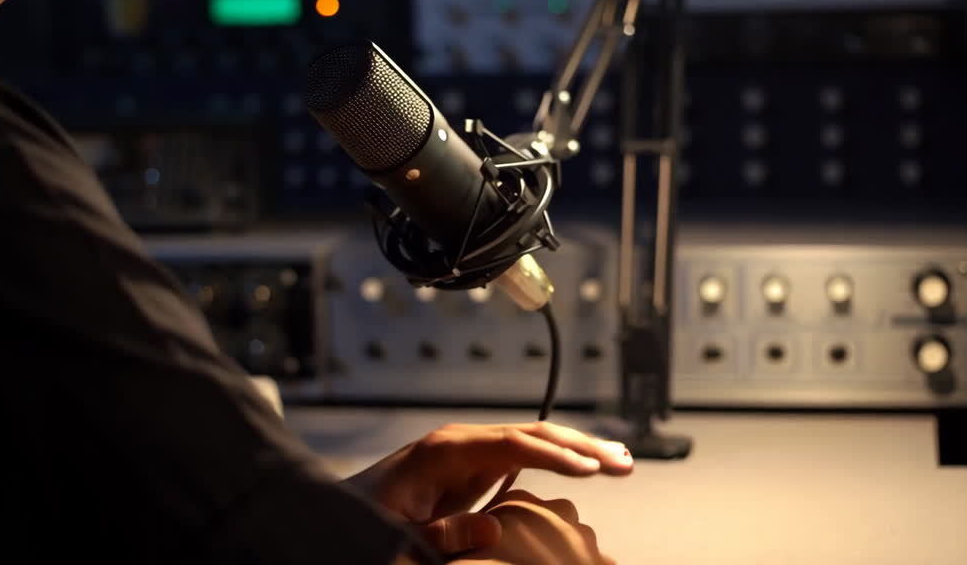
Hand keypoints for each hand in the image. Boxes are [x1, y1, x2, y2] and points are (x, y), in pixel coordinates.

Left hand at [344, 422, 631, 554]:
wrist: (342, 510)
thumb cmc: (366, 519)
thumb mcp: (400, 533)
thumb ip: (443, 533)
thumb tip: (494, 527)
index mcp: (445, 449)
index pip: (512, 444)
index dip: (553, 456)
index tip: (590, 470)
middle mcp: (462, 441)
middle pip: (531, 434)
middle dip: (580, 447)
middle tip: (624, 463)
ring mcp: (470, 450)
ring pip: (534, 441)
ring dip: (578, 451)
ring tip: (622, 462)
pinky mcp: (475, 465)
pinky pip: (525, 457)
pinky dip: (559, 460)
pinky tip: (587, 468)